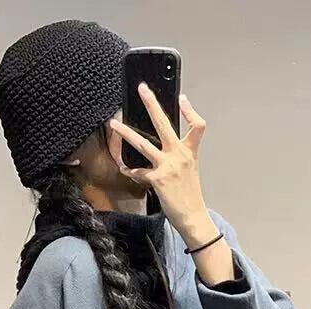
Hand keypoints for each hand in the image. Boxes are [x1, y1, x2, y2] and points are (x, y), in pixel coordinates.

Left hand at [109, 86, 215, 249]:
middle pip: (164, 124)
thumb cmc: (190, 195)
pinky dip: (129, 170)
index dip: (190, 111)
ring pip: (142, 144)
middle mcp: (179, 156)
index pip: (197, 125)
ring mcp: (167, 166)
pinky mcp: (157, 180)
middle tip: (143, 89)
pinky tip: (123, 167)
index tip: (182, 98)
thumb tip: (164, 148)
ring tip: (114, 124)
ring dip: (126, 133)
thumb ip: (178, 156)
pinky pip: (138, 171)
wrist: (193, 217)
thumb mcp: (190, 170)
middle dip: (151, 104)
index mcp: (189, 152)